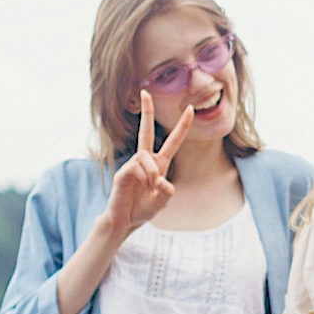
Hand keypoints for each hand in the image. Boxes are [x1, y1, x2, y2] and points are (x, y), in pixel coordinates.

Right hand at [102, 90, 193, 236]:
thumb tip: (161, 180)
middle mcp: (146, 161)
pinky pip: (136, 167)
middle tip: (145, 92)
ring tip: (151, 189)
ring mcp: (133, 165)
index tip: (191, 110)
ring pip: (145, 157)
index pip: (172, 141)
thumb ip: (167, 192)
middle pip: (146, 132)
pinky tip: (143, 188)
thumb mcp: (163, 201)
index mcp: (160, 164)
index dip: (182, 126)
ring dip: (152, 173)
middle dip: (147, 112)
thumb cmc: (144, 209)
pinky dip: (144, 177)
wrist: (126, 221)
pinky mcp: (122, 172)